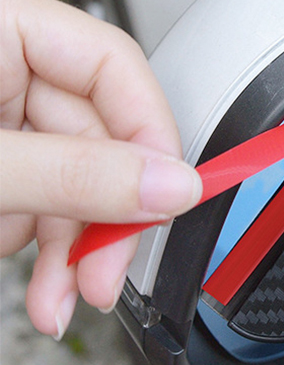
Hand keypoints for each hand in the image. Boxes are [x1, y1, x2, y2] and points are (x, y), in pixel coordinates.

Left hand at [0, 0, 201, 337]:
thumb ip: (72, 174)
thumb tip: (170, 183)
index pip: (112, 65)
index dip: (151, 136)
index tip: (166, 199)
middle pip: (96, 137)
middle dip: (100, 221)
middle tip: (102, 276)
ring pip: (69, 180)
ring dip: (67, 249)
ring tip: (53, 299)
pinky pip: (37, 198)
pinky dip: (38, 245)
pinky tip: (31, 281)